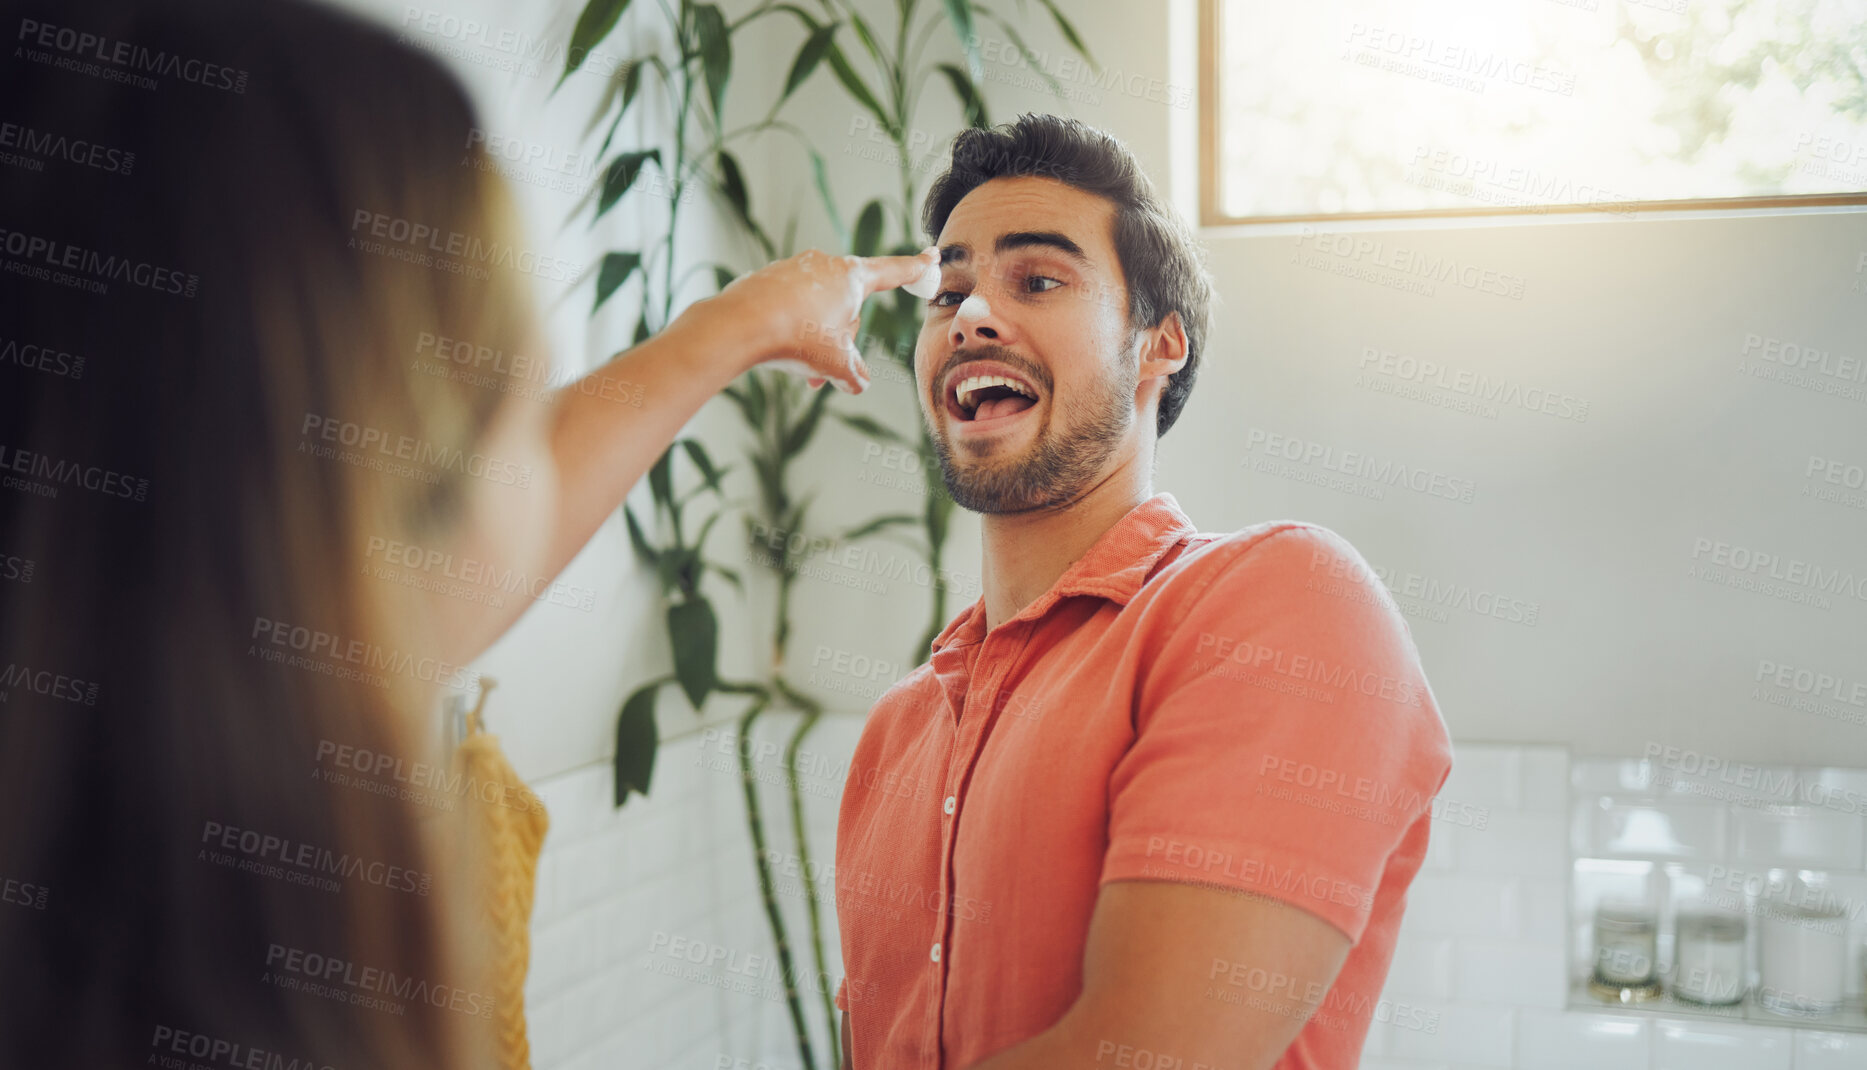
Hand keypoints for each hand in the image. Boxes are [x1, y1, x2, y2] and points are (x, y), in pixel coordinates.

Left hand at [686, 247, 939, 393]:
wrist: (739, 326)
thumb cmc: (796, 338)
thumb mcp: (838, 364)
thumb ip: (855, 374)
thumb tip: (856, 382)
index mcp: (851, 277)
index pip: (893, 272)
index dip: (916, 268)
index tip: (932, 257)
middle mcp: (824, 264)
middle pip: (849, 306)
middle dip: (843, 339)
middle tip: (830, 367)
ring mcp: (794, 269)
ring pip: (818, 311)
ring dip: (816, 341)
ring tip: (803, 368)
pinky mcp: (768, 279)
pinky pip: (791, 307)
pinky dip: (792, 330)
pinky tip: (779, 349)